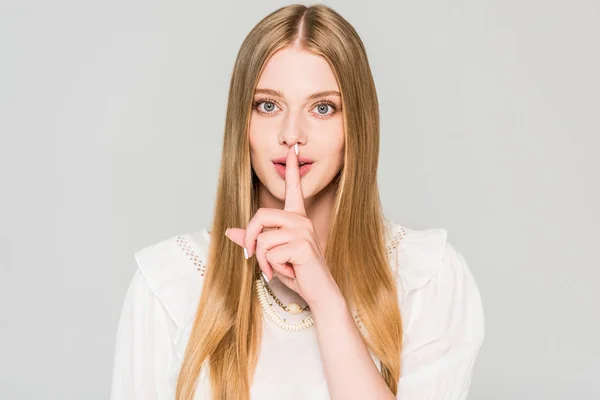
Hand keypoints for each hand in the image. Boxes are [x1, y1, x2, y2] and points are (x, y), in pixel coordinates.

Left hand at [225, 143, 339, 307]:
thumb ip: (252, 240)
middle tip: (249, 255)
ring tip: (276, 269)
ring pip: (263, 239)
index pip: (294, 189)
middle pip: (260, 216)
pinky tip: (287, 271)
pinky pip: (270, 253)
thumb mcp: (271, 255)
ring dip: (262, 260)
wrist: (318, 292)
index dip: (292, 169)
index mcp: (297, 219)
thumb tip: (228, 230)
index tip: (293, 150)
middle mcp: (301, 221)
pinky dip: (272, 268)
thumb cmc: (297, 272)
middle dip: (249, 238)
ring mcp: (303, 232)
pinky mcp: (302, 246)